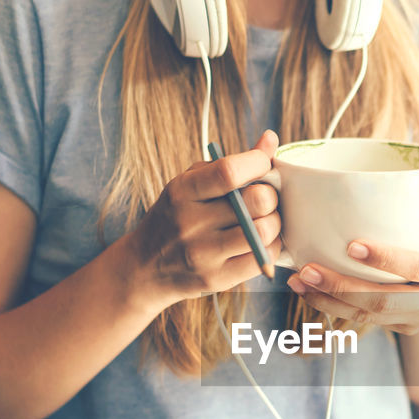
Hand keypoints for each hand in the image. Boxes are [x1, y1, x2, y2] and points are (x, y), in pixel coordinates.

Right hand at [127, 130, 281, 306]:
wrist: (144, 268)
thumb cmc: (175, 217)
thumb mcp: (191, 183)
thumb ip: (230, 162)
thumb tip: (271, 140)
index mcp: (182, 191)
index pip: (229, 172)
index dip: (257, 163)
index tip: (263, 164)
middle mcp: (190, 223)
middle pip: (257, 202)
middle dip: (271, 196)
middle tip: (265, 199)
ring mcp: (203, 254)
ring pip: (264, 231)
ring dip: (274, 223)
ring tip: (264, 221)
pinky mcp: (216, 278)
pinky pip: (262, 258)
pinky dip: (270, 247)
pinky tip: (260, 241)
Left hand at [286, 141, 418, 334]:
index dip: (388, 260)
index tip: (352, 244)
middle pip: (386, 302)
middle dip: (344, 288)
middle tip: (308, 268)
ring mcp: (415, 319)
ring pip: (369, 317)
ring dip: (329, 300)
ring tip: (298, 280)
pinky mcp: (397, 326)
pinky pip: (362, 322)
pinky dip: (331, 307)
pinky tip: (306, 290)